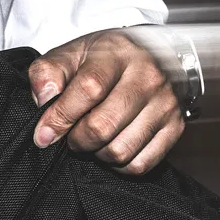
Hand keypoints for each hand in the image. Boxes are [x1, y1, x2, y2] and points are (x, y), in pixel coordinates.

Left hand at [28, 28, 184, 174]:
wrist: (145, 56)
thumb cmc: (100, 60)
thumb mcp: (68, 56)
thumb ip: (46, 75)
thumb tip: (44, 102)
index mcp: (117, 54)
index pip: (89, 89)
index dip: (61, 117)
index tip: (44, 134)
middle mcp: (148, 77)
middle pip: (103, 127)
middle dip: (76, 140)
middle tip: (71, 135)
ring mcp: (166, 103)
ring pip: (120, 151)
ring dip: (96, 154)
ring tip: (91, 139)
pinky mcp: (175, 127)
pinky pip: (140, 164)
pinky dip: (118, 165)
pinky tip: (111, 146)